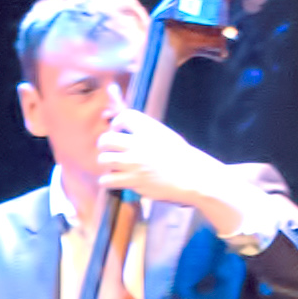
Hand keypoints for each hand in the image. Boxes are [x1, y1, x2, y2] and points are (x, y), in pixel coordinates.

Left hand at [84, 107, 255, 231]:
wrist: (193, 178)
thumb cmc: (181, 158)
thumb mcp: (165, 136)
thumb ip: (146, 133)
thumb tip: (125, 132)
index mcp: (149, 129)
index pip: (123, 117)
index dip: (116, 123)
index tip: (118, 130)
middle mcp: (139, 144)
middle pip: (106, 139)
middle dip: (104, 144)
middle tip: (109, 150)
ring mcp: (135, 163)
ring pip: (104, 160)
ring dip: (106, 163)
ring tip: (113, 166)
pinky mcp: (134, 181)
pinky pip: (107, 180)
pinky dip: (108, 181)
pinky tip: (115, 181)